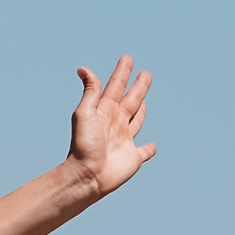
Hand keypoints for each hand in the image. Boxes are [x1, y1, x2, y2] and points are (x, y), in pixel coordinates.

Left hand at [68, 54, 155, 197]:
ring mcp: (125, 141)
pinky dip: (149, 149)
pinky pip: (144, 152)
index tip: (127, 58)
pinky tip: (152, 147)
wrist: (86, 175)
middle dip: (138, 87)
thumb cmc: (83, 145)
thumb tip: (83, 69)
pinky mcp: (133, 158)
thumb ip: (91, 91)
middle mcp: (116, 124)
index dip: (122, 73)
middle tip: (145, 74)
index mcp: (105, 112)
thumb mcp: (84, 113)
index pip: (115, 87)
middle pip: (131, 100)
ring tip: (143, 101)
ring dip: (142, 111)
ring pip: (137, 121)